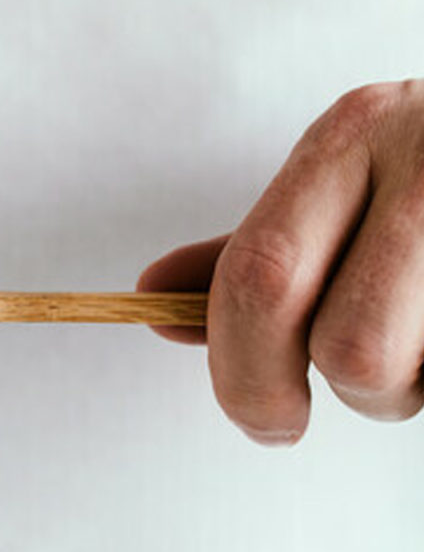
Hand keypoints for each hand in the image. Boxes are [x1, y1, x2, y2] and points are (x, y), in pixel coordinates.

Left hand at [138, 81, 423, 444]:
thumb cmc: (422, 170)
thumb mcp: (333, 186)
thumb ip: (249, 250)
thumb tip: (155, 296)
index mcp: (352, 138)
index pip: (261, 274)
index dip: (238, 365)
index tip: (251, 413)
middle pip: (345, 345)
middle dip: (301, 397)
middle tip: (287, 413)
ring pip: (400, 372)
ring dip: (388, 392)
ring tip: (400, 342)